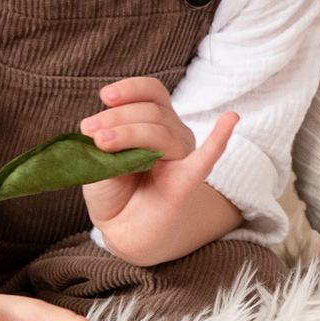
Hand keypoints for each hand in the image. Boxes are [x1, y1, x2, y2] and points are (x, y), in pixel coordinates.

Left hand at [78, 76, 245, 264]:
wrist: (125, 231)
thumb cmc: (115, 191)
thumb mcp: (100, 162)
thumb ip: (106, 147)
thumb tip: (102, 134)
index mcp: (156, 124)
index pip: (153, 93)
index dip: (131, 89)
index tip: (106, 95)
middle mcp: (174, 135)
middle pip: (153, 112)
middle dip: (117, 117)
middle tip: (89, 130)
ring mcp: (183, 157)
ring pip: (161, 132)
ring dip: (127, 131)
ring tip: (101, 142)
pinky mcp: (187, 181)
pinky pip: (207, 158)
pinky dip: (218, 139)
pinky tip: (230, 119)